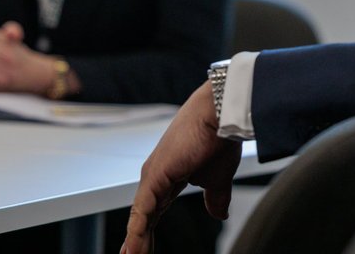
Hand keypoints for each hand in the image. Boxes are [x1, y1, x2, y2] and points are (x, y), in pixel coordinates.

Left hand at [122, 83, 241, 253]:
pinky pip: (142, 210)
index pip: (154, 211)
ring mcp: (153, 175)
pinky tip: (133, 248)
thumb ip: (215, 198)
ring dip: (136, 240)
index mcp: (169, 177)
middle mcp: (156, 176)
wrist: (221, 114)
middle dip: (139, 240)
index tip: (142, 251)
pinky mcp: (155, 175)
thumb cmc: (219, 137)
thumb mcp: (218, 178)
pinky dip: (137, 230)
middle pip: (143, 217)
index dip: (147, 232)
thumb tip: (219, 214)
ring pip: (140, 216)